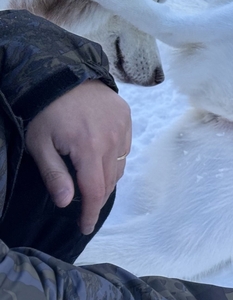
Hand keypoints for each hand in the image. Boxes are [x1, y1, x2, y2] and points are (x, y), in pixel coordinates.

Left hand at [25, 80, 131, 233]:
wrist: (64, 72)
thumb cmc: (45, 110)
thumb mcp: (39, 143)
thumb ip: (54, 174)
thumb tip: (65, 202)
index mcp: (90, 148)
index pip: (96, 191)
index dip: (91, 212)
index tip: (85, 227)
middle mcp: (113, 141)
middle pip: (109, 182)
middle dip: (97, 198)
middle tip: (83, 208)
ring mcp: (123, 129)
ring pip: (119, 167)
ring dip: (106, 180)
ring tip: (90, 184)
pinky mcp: (126, 120)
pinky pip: (124, 150)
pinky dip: (113, 161)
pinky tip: (99, 159)